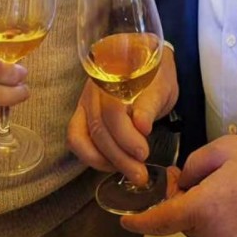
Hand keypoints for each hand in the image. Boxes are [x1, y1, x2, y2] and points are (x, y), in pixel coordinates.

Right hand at [67, 46, 177, 185]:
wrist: (146, 62)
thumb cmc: (156, 75)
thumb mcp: (162, 86)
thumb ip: (151, 103)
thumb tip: (142, 126)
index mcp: (114, 75)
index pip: (112, 109)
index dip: (126, 135)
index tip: (143, 152)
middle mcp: (93, 88)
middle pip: (98, 127)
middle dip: (119, 156)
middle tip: (140, 174)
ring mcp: (84, 101)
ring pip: (81, 136)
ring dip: (104, 161)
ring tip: (129, 171)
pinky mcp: (82, 115)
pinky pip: (75, 139)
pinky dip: (90, 157)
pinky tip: (112, 164)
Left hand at [121, 136, 236, 236]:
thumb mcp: (222, 148)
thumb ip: (192, 165)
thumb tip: (182, 183)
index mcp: (202, 208)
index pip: (161, 220)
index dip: (140, 221)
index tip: (126, 220)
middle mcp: (213, 236)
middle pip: (184, 223)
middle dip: (182, 203)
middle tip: (191, 179)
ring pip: (202, 233)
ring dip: (203, 215)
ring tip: (223, 190)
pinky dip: (221, 226)